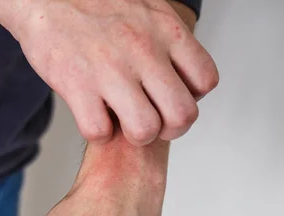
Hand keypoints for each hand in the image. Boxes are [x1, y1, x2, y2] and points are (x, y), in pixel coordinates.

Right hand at [0, 0, 218, 145]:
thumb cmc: (94, 4)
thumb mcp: (146, 8)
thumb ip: (169, 39)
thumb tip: (183, 69)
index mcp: (166, 30)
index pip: (205, 81)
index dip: (191, 98)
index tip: (170, 96)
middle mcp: (144, 51)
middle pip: (182, 115)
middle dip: (169, 129)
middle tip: (152, 121)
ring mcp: (110, 70)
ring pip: (145, 130)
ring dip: (134, 135)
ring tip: (121, 120)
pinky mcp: (77, 86)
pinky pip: (99, 132)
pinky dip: (97, 132)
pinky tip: (93, 113)